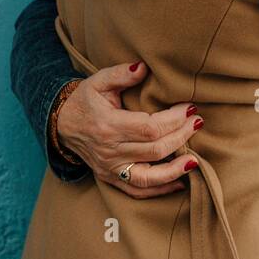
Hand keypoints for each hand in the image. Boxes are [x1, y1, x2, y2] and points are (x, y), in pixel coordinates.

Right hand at [56, 61, 201, 198]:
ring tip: (195, 161)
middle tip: (198, 123)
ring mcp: (110, 168)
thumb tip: (143, 68)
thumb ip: (120, 74)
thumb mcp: (98, 81)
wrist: (61, 124)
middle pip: (154, 150)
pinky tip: (179, 181)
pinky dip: (160, 190)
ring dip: (175, 170)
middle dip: (181, 137)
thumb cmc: (84, 100)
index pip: (150, 128)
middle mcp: (110, 151)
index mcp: (108, 126)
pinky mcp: (110, 178)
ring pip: (149, 177)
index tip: (190, 108)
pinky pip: (137, 191)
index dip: (174, 120)